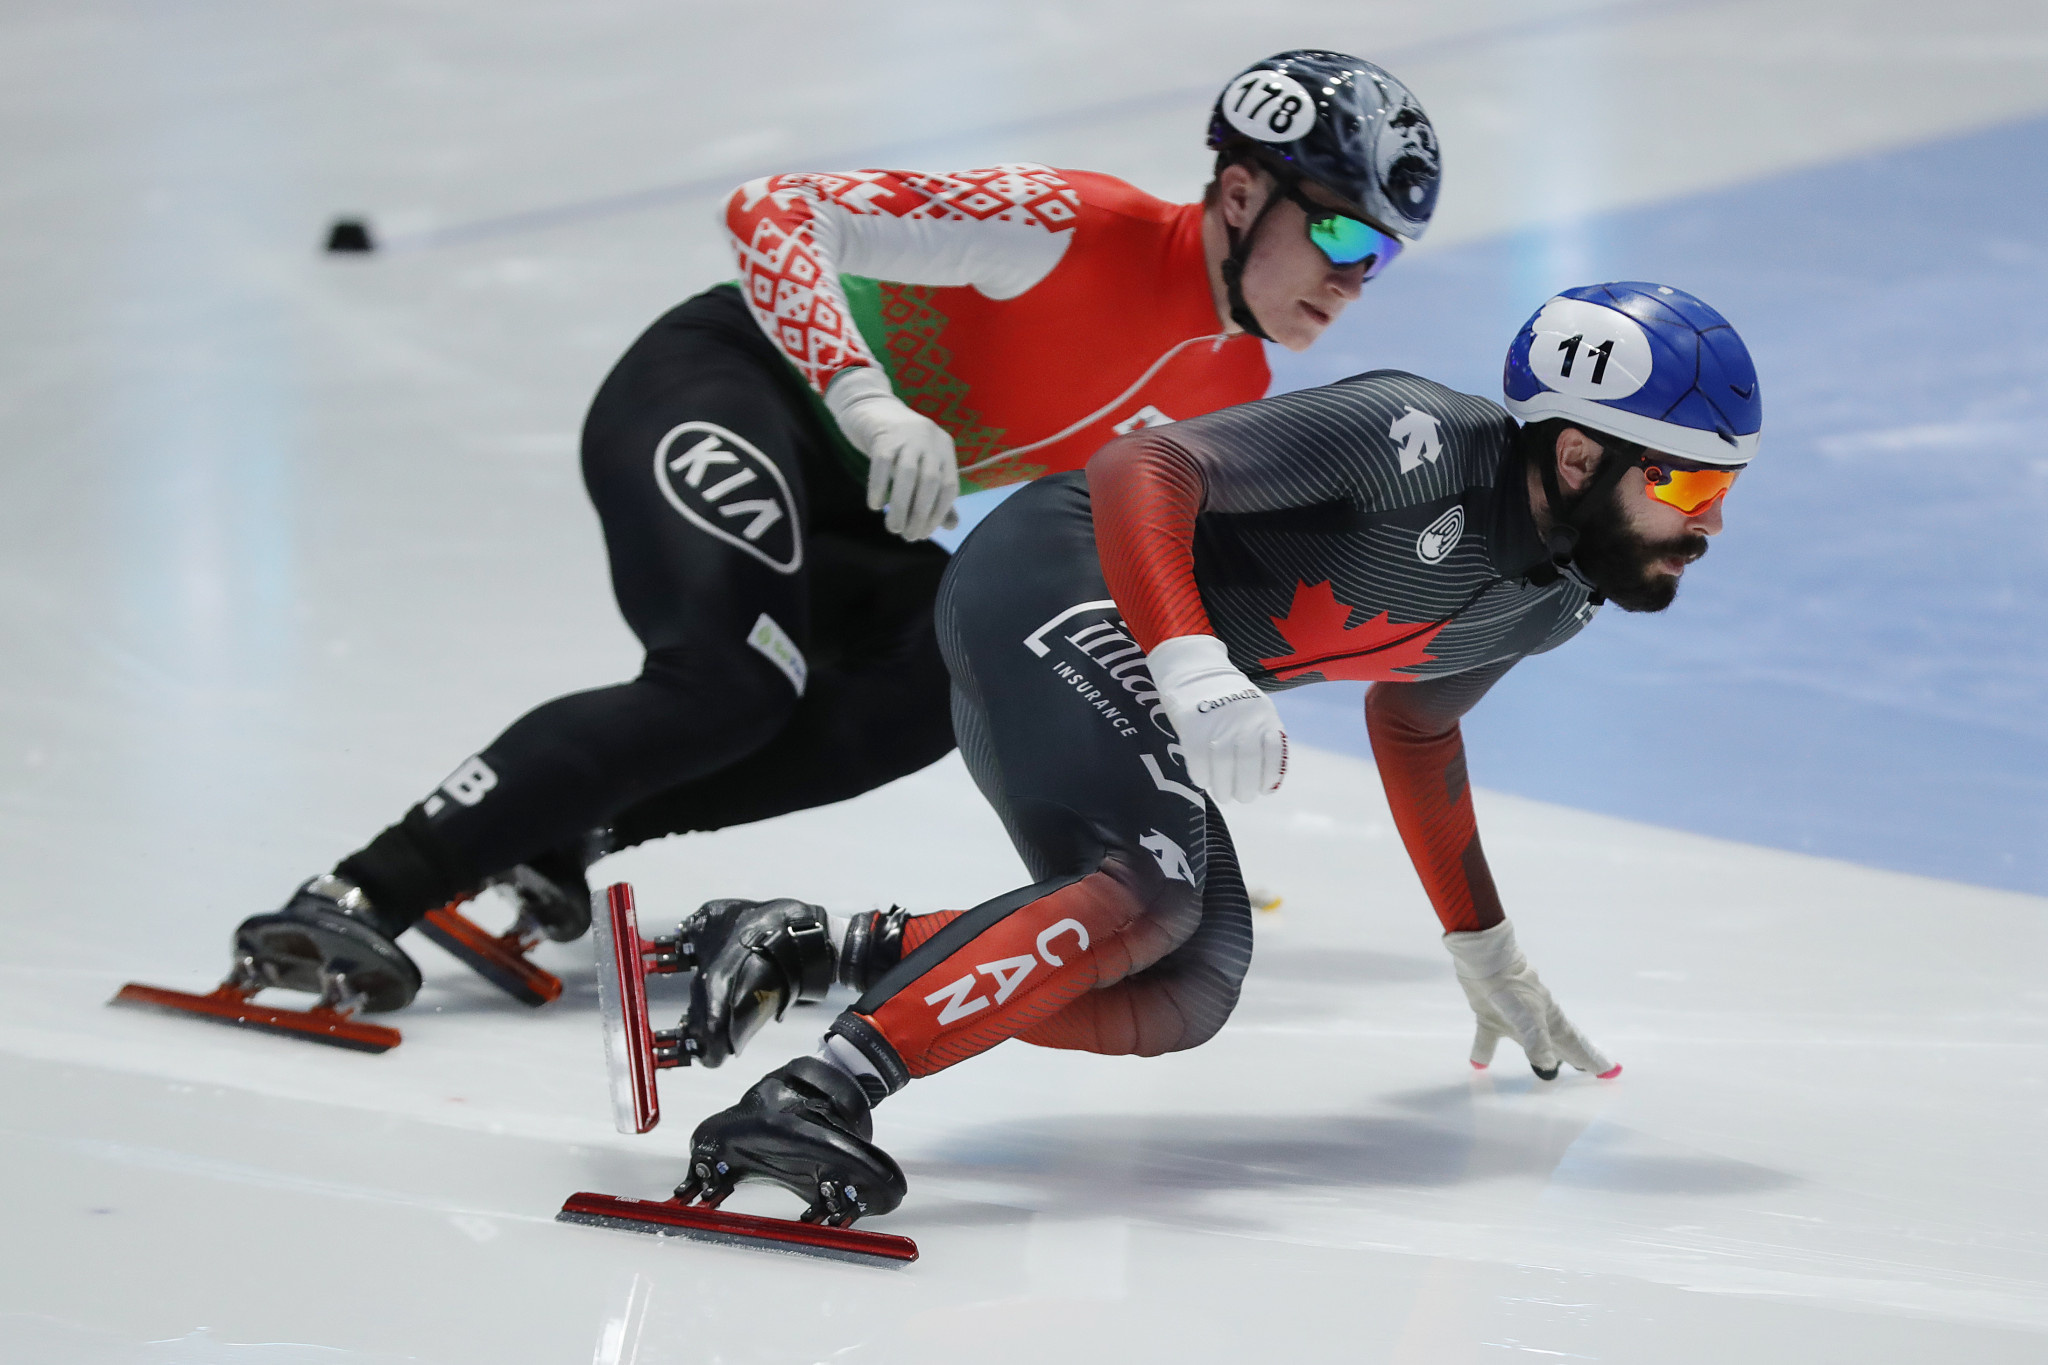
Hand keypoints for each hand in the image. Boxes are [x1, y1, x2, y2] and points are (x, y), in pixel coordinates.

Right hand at [825, 367, 957, 540]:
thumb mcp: (924, 464)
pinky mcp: (883, 434)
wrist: (873, 408)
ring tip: (893, 528)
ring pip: (907, 475)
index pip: (949, 486)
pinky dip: (879, 487)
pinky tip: (875, 506)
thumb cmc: (902, 444)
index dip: (939, 514)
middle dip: (920, 514)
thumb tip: (952, 526)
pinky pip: (882, 464)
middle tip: (909, 537)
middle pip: (930, 482)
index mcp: (945, 448)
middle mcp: (930, 439)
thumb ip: (939, 494)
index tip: (925, 534)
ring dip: (901, 506)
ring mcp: (907, 435)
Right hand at [1146, 634, 1286, 802]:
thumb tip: (1266, 783)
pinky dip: (1202, 776)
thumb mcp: (1253, 710)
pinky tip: (1203, 780)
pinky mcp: (1193, 726)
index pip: (1275, 750)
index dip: (1271, 775)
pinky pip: (1199, 761)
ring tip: (1223, 794)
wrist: (1194, 669)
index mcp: (1263, 713)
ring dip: (1224, 788)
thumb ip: (1260, 737)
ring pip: (1224, 766)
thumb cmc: (1226, 699)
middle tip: (1241, 797)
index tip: (1265, 789)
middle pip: (1248, 763)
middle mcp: (1244, 718)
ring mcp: (1218, 722)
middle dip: (1246, 789)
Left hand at [1443, 919, 1618, 1079]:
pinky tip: (1478, 1065)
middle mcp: (1535, 1020)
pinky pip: (1488, 1039)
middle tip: (1588, 1068)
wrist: (1484, 961)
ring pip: (1530, 1042)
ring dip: (1539, 1055)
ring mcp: (1512, 1018)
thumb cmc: (1511, 989)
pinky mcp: (1489, 1014)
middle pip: (1559, 1043)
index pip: (1576, 1045)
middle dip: (1574, 1056)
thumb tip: (1548, 1065)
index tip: (1610, 1071)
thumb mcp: (1528, 1016)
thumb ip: (1537, 1041)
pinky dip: (1483, 1051)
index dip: (1591, 1059)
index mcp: (1551, 1020)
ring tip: (1548, 1068)